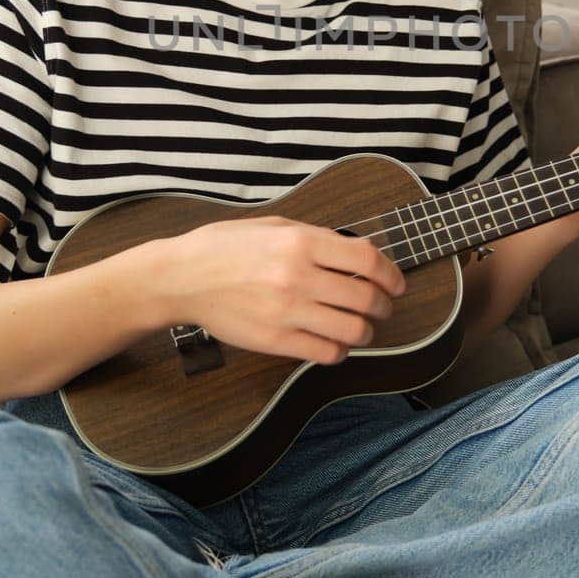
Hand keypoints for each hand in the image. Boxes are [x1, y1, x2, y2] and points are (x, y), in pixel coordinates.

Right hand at [149, 215, 406, 365]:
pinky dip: (340, 350)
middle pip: (366, 298)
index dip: (391, 274)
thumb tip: (359, 252)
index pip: (368, 260)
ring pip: (353, 330)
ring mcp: (287, 311)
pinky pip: (326, 352)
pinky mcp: (275, 341)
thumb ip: (318, 237)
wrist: (182, 278)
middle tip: (383, 307)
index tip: (396, 283)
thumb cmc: (225, 247)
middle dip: (384, 306)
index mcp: (300, 241)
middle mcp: (298, 276)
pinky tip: (336, 343)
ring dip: (367, 331)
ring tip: (363, 327)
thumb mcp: (274, 225)